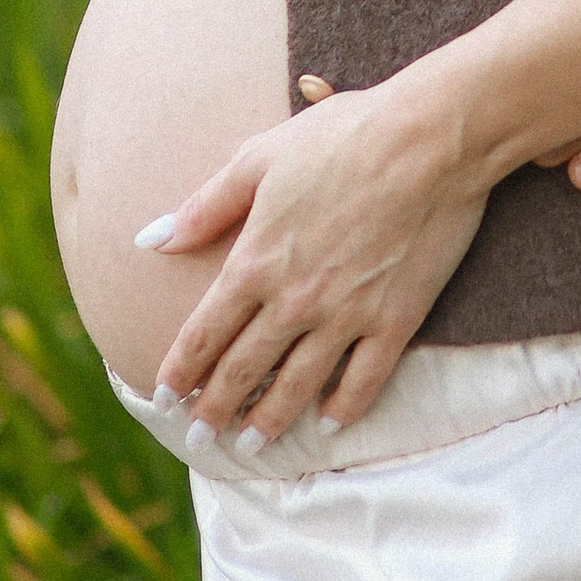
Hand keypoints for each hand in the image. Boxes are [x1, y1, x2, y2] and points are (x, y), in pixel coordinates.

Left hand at [146, 75, 491, 439]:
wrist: (430, 138)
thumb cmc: (343, 135)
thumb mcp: (260, 158)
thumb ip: (205, 206)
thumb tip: (150, 239)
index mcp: (256, 261)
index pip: (205, 333)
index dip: (181, 371)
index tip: (165, 397)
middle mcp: (294, 300)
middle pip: (244, 369)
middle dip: (216, 408)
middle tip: (200, 438)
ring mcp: (346, 315)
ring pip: (297, 385)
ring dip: (270, 420)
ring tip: (252, 445)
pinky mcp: (395, 320)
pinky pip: (364, 379)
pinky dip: (345, 407)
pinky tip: (330, 423)